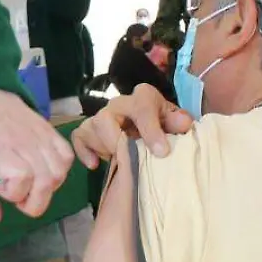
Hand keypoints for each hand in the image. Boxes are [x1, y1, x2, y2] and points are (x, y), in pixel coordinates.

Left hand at [0, 89, 73, 223]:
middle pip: (45, 183)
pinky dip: (59, 171)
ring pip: (58, 174)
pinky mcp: (53, 133)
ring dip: (46, 188)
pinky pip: (67, 159)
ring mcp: (42, 138)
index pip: (21, 179)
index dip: (13, 193)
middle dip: (33, 201)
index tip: (0, 189)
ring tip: (30, 183)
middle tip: (18, 195)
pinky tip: (43, 171)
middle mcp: (25, 144)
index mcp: (0, 152)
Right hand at [71, 84, 192, 168]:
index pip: (142, 108)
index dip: (151, 130)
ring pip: (90, 127)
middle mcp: (118, 104)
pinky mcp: (89, 130)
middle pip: (105, 117)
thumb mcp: (176, 122)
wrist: (153, 129)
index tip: (162, 153)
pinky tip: (96, 164)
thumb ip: (179, 122)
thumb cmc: (165, 126)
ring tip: (118, 162)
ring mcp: (101, 117)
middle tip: (129, 159)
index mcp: (143, 97)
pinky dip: (84, 151)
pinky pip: (78, 137)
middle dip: (115, 140)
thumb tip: (183, 122)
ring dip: (102, 147)